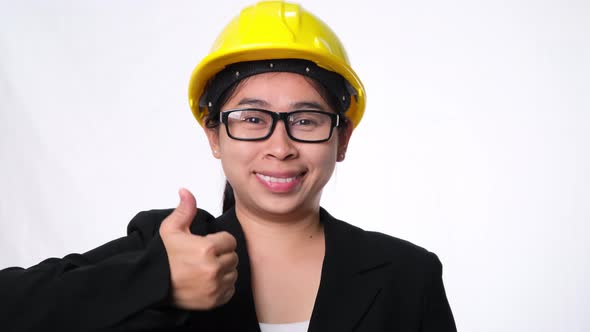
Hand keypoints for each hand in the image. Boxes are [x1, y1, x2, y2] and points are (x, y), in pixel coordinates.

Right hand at [159, 188, 237, 309]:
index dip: (219, 241)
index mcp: (206, 249)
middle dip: (222, 255)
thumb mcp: (171, 230)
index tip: (208, 245)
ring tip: (206, 269)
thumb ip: (184, 210)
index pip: (230, 241)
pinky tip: (209, 282)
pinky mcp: (215, 300)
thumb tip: (186, 191)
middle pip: (233, 257)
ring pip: (233, 273)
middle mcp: (213, 268)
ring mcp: (215, 286)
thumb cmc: (164, 258)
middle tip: (206, 258)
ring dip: (224, 270)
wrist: (154, 285)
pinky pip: (230, 289)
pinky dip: (223, 286)